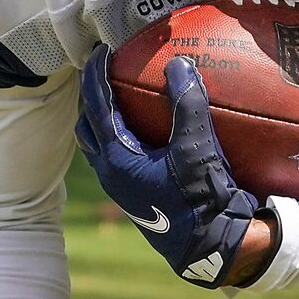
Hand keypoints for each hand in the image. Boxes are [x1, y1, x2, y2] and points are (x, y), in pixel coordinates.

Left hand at [75, 51, 264, 287]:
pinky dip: (126, 137)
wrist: (211, 247)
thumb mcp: (197, 149)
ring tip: (123, 99)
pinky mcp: (140, 194)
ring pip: (100, 145)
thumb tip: (179, 63)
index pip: (96, 105)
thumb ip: (188, 105)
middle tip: (107, 74)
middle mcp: (111, 172)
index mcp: (115, 159)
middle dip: (92, 98)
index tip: (103, 51)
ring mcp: (123, 186)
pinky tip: (151, 131)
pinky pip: (122, 157)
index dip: (97, 74)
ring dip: (105, 120)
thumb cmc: (200, 200)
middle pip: (87, 126)